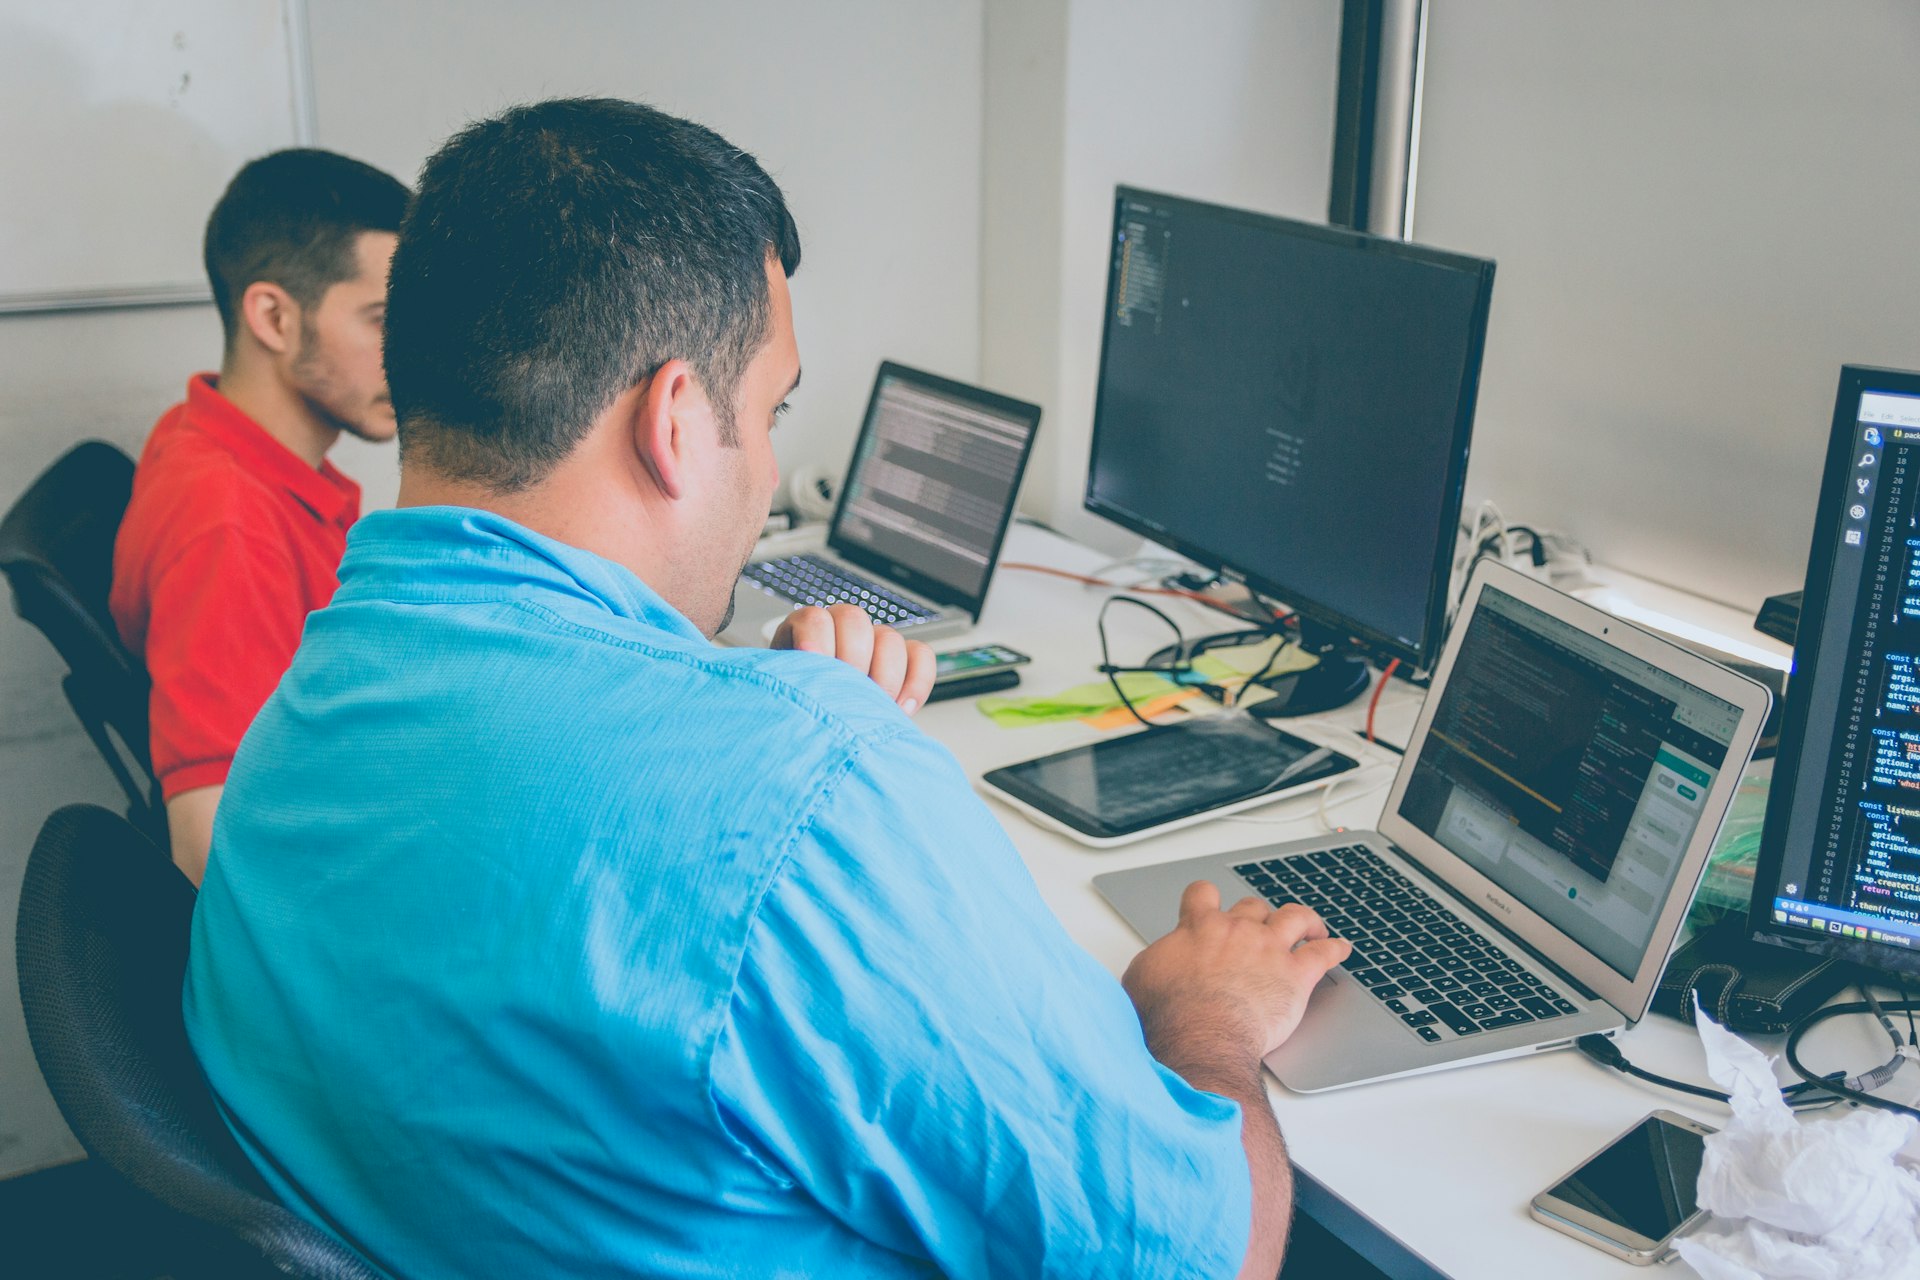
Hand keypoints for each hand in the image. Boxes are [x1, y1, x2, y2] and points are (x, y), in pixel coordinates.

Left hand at [771, 603, 935, 713]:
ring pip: (889, 638)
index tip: (813, 663)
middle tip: (846, 692)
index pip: (814, 618)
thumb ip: (789, 685)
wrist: (819, 731)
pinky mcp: (902, 661)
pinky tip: (900, 708)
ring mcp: (873, 643)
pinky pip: (920, 655)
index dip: (815, 639)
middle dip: (851, 658)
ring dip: (884, 676)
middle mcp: (840, 631)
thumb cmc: (797, 710)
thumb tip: (798, 689)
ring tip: (872, 707)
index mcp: (804, 633)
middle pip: (854, 619)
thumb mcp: (782, 696)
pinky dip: (916, 682)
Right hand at [1122, 881, 1351, 1071]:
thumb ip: (1154, 960)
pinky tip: (1340, 949)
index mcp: (1199, 927)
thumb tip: (1153, 963)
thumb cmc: (1169, 1014)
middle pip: (1254, 905)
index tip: (1210, 905)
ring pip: (1295, 918)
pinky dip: (1334, 949)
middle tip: (1260, 927)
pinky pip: (1323, 954)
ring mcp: (1270, 949)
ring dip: (1305, 920)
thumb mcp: (1141, 978)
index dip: (1207, 898)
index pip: (1203, 894)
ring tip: (1310, 926)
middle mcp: (1237, 930)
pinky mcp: (1296, 976)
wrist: (1200, 1037)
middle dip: (1257, 914)